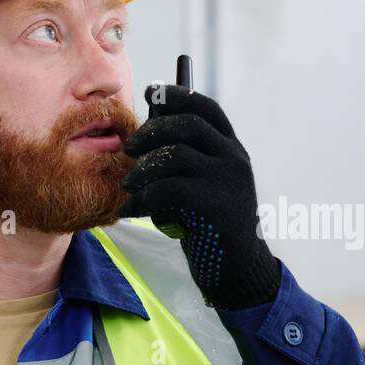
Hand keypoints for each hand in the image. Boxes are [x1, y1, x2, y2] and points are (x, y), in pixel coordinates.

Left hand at [118, 84, 280, 309]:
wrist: (236, 270)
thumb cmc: (212, 227)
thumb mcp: (204, 185)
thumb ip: (186, 158)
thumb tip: (148, 126)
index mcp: (232, 149)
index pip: (206, 107)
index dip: (177, 95)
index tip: (151, 93)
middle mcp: (234, 159)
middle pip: (187, 124)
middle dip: (150, 131)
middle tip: (128, 148)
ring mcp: (228, 180)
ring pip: (175, 154)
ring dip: (143, 167)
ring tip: (128, 185)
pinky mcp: (216, 205)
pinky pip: (168, 189)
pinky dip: (142, 198)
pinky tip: (128, 211)